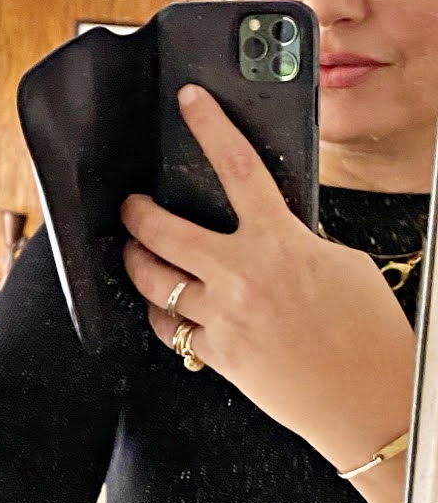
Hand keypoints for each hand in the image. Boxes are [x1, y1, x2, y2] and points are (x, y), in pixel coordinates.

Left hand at [122, 85, 414, 467]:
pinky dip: (163, 314)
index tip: (190, 102)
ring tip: (136, 253)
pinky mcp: (216, 354)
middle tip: (131, 207)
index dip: (209, 126)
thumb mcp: (340, 264)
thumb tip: (268, 233)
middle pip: (162, 230)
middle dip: (136, 213)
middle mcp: (243, 275)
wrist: (372, 400)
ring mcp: (224, 316)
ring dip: (136, 261)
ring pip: (153, 279)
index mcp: (281, 243)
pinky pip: (168, 327)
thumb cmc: (367, 334)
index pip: (238, 167)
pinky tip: (166, 308)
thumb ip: (295, 242)